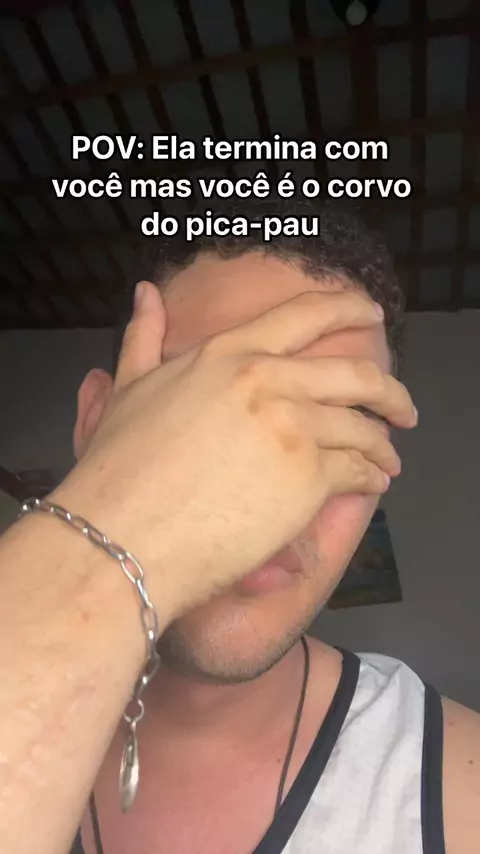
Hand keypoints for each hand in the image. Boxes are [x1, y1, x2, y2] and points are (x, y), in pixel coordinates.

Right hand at [59, 283, 416, 620]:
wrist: (125, 536)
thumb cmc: (119, 469)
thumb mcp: (128, 391)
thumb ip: (143, 337)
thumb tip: (145, 293)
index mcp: (229, 354)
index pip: (305, 315)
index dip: (348, 309)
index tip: (371, 316)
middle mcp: (268, 380)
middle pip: (354, 375)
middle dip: (390, 391)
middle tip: (403, 407)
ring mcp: (294, 427)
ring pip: (363, 427)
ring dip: (384, 444)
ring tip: (388, 458)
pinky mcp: (309, 477)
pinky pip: (359, 470)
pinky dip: (373, 477)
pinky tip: (373, 483)